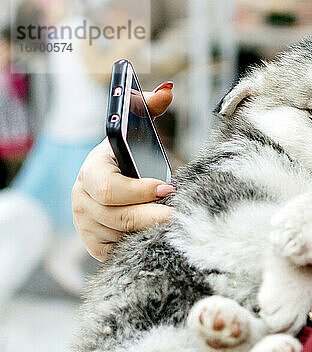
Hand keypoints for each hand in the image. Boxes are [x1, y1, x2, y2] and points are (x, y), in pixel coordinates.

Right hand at [72, 83, 174, 260]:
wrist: (111, 187)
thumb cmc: (128, 158)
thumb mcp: (135, 133)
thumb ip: (148, 108)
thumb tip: (168, 90)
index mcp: (91, 171)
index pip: (110, 187)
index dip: (139, 190)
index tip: (167, 189)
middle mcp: (83, 199)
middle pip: (120, 217)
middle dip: (152, 215)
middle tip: (177, 214)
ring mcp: (87, 225)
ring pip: (123, 236)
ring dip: (150, 231)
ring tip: (174, 222)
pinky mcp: (96, 246)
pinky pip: (121, 251)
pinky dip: (141, 244)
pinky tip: (157, 235)